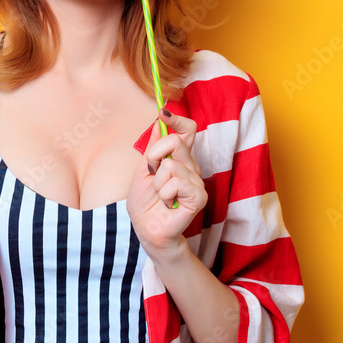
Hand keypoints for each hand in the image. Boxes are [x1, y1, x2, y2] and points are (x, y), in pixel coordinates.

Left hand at [126, 108, 207, 260]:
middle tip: (151, 175)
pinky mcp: (199, 196)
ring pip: (171, 165)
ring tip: (161, 196)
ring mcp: (197, 181)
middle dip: (154, 157)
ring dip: (157, 183)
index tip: (163, 113)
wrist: (147, 229)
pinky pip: (176, 182)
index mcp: (179, 158)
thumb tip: (159, 121)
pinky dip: (165, 194)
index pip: (187, 130)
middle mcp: (191, 166)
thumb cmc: (145, 203)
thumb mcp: (143, 170)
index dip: (177, 119)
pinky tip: (168, 204)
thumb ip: (153, 147)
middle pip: (175, 141)